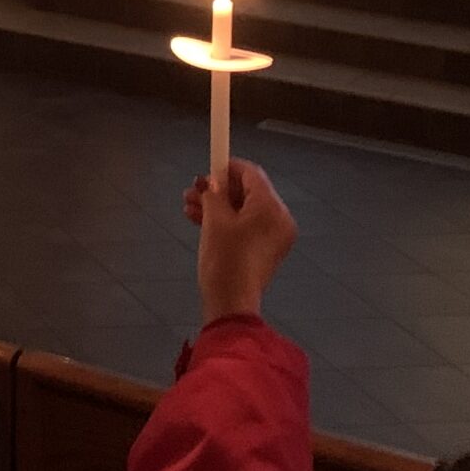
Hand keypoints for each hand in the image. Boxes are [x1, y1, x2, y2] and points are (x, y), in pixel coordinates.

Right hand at [184, 159, 296, 325]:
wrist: (231, 304)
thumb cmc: (225, 259)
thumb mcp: (214, 221)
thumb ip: (214, 193)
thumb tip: (212, 182)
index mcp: (272, 208)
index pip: (252, 173)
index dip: (228, 167)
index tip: (208, 166)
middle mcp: (279, 219)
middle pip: (249, 191)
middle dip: (219, 189)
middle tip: (193, 189)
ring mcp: (275, 236)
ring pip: (245, 209)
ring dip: (218, 205)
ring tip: (189, 206)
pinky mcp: (266, 250)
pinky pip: (247, 225)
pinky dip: (227, 221)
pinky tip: (200, 220)